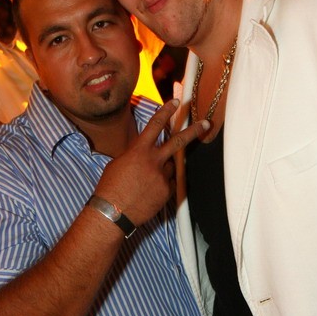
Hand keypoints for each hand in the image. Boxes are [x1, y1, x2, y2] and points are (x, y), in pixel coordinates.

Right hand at [96, 99, 208, 224]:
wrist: (112, 212)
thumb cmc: (110, 187)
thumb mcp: (119, 162)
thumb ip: (136, 154)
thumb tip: (146, 152)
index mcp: (139, 151)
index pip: (155, 125)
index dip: (166, 111)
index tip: (175, 102)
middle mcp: (154, 161)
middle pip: (178, 141)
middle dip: (194, 131)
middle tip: (206, 123)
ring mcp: (162, 176)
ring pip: (172, 167)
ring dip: (164, 170)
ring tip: (146, 181)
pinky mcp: (167, 191)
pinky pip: (170, 183)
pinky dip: (163, 185)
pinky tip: (149, 192)